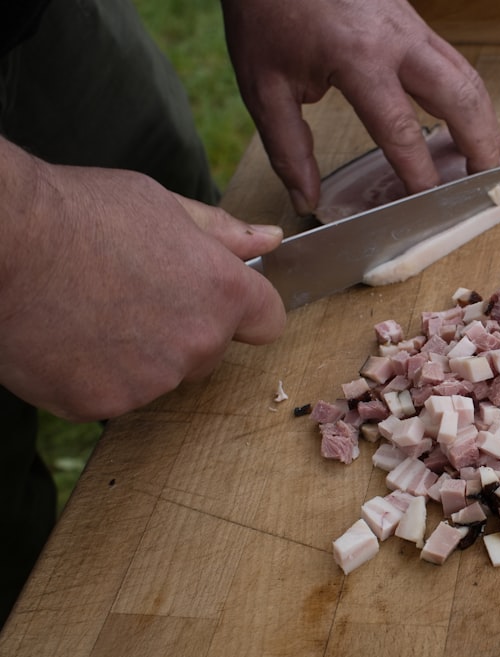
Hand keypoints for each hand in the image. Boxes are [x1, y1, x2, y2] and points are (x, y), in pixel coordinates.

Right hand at [0, 142, 285, 420]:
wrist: (0, 243)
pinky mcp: (101, 403)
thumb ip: (222, 233)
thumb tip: (269, 240)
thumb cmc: (77, 214)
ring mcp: (150, 380)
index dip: (245, 311)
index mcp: (222, 293)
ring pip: (160, 376)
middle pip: (210, 352)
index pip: (267, 322)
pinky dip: (91, 375)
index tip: (220, 302)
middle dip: (184, 330)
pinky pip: (111, 394)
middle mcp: (197, 343)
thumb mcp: (161, 206)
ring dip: (137, 355)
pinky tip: (65, 337)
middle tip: (131, 293)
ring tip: (90, 309)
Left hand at [221, 0, 499, 214]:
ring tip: (490, 160)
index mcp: (359, 58)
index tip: (427, 207)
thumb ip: (287, 149)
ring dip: (485, 121)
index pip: (402, 131)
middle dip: (481, 145)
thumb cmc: (266, 11)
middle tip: (489, 183)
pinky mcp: (413, 20)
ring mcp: (412, 26)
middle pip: (461, 98)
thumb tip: (305, 199)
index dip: (419, 175)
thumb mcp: (264, 85)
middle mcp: (398, 40)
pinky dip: (469, 98)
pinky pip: (454, 63)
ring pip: (467, 77)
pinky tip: (468, 123)